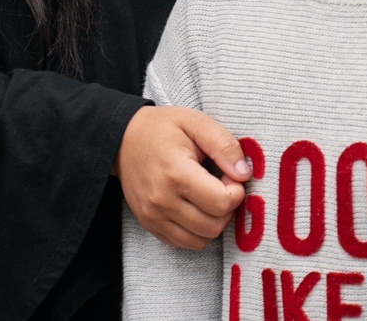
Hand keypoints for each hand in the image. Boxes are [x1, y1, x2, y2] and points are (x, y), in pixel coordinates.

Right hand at [115, 105, 251, 249]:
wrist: (122, 139)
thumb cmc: (162, 128)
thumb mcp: (196, 122)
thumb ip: (223, 145)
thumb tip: (244, 174)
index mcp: (176, 173)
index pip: (221, 203)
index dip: (235, 191)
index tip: (229, 175)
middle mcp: (162, 201)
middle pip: (213, 226)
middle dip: (227, 208)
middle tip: (221, 185)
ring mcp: (153, 217)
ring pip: (201, 240)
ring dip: (213, 222)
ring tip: (208, 196)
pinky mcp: (149, 225)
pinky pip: (183, 243)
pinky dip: (196, 231)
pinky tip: (195, 207)